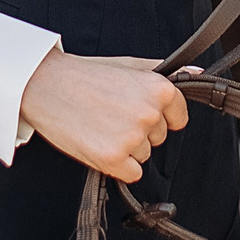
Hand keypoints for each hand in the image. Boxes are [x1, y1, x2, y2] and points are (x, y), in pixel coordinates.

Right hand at [18, 52, 191, 182]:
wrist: (45, 85)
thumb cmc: (84, 75)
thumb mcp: (128, 65)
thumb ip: (163, 72)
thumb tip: (194, 73)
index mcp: (158, 89)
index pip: (178, 117)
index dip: (158, 116)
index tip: (136, 110)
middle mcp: (149, 113)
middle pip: (159, 138)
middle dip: (139, 131)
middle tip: (111, 113)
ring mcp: (131, 137)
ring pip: (143, 155)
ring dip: (125, 148)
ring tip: (100, 124)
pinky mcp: (112, 159)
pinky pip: (131, 174)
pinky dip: (116, 165)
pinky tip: (98, 142)